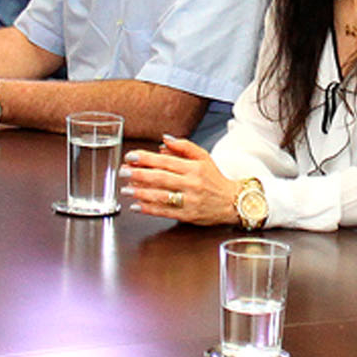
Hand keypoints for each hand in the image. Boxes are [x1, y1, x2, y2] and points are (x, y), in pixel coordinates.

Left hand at [122, 136, 239, 223]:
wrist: (233, 202)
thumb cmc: (215, 179)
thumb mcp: (204, 157)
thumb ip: (184, 146)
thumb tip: (164, 140)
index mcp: (194, 168)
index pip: (166, 161)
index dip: (146, 158)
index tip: (130, 157)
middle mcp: (191, 184)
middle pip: (161, 178)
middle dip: (139, 174)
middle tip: (123, 172)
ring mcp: (190, 201)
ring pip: (161, 196)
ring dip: (141, 192)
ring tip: (126, 189)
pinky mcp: (188, 216)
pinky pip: (165, 212)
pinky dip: (149, 209)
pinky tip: (136, 206)